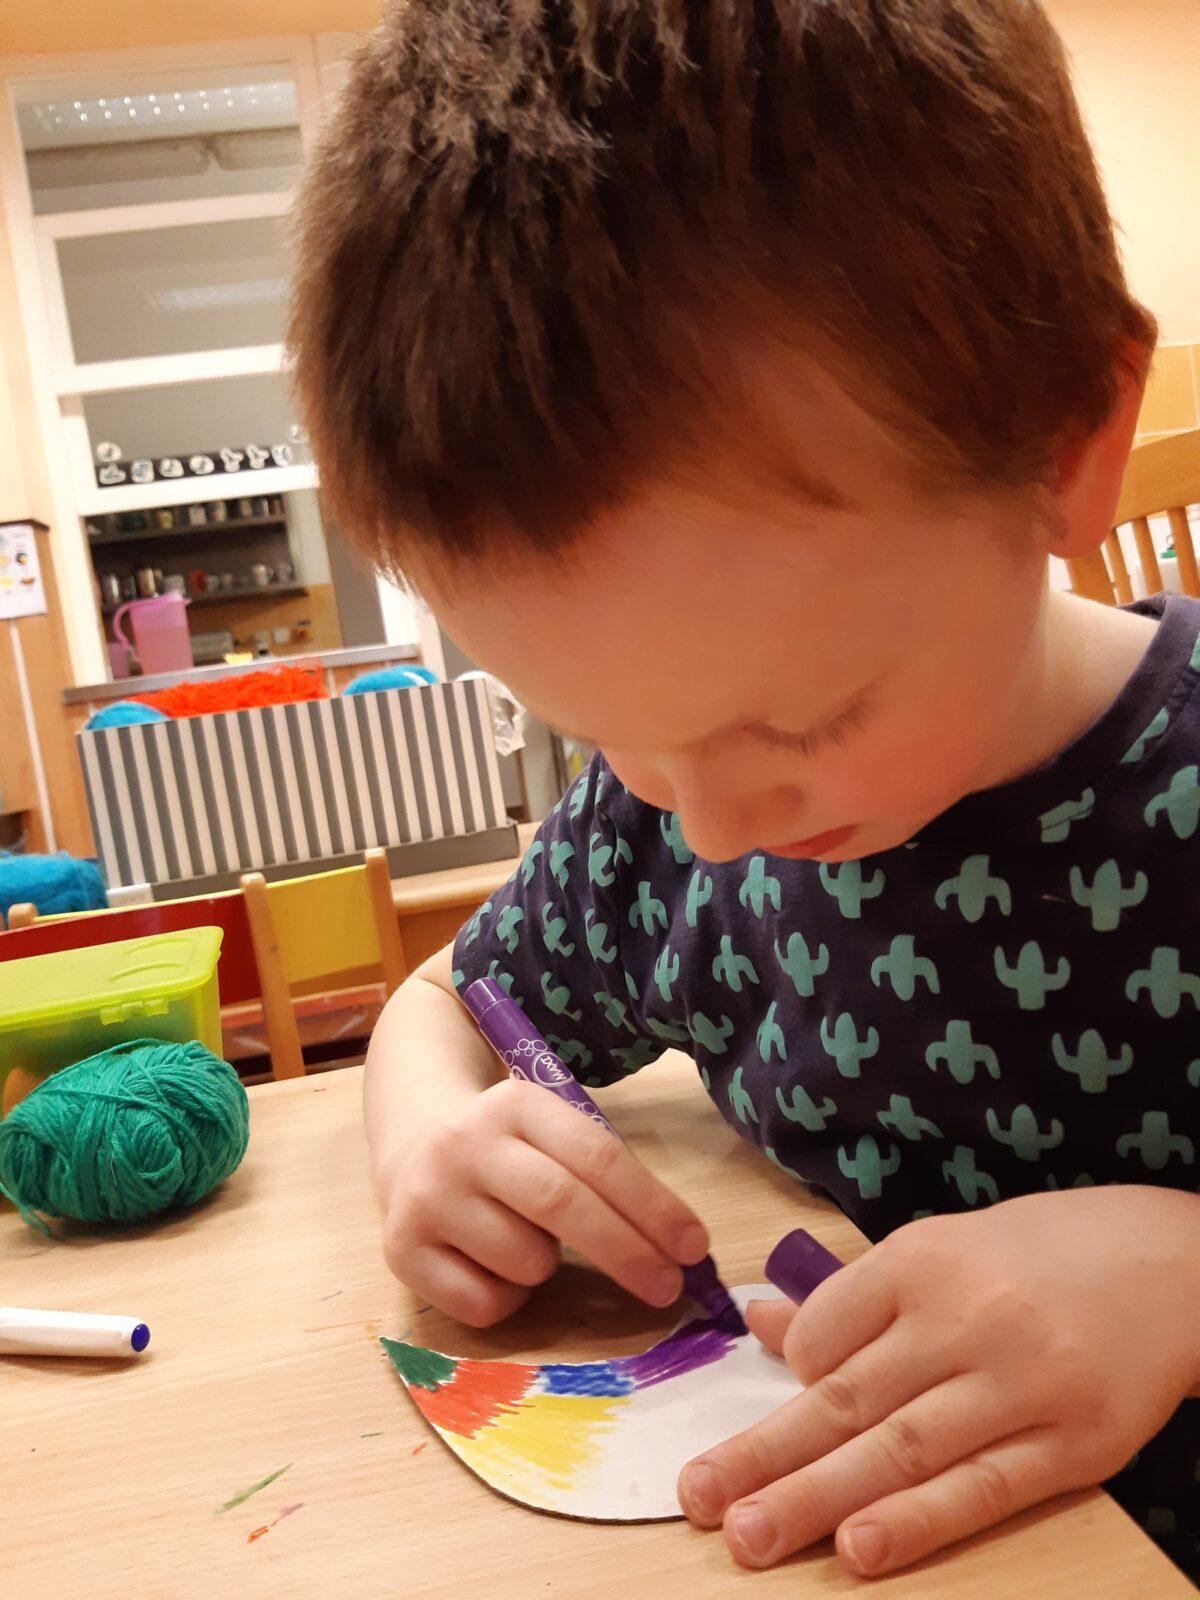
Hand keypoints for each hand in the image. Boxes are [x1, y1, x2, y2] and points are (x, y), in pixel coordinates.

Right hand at [380, 1078, 710, 1326]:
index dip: (652, 1206)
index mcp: (515, 1103)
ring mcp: (428, 1197)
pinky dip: (507, 1298)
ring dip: (548, 1268)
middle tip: (669, 1286)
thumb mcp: (551, 1135)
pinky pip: (484, 1303)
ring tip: (529, 1241)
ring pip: (525, 1261)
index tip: (694, 1248)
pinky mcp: (402, 1251)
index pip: (597, 1156)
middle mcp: (465, 1143)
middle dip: (627, 1252)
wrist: (413, 1149)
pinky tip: (490, 1264)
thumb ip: (603, 1176)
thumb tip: (679, 1249)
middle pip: (563, 1205)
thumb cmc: (510, 1152)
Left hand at [678, 1186, 1199, 1576]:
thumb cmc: (1041, 1252)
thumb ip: (856, 1293)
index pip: (827, 1331)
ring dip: (817, 1499)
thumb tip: (764, 1321)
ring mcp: (1020, 1384)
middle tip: (698, 1500)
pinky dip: (917, 1522)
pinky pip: (982, 1489)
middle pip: (846, 1399)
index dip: (795, 1375)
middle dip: (766, 1455)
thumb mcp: (945, 1245)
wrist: (1172, 1261)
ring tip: (752, 1539)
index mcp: (925, 1257)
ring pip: (900, 1450)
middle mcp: (965, 1317)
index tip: (787, 1400)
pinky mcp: (1074, 1444)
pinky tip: (860, 1551)